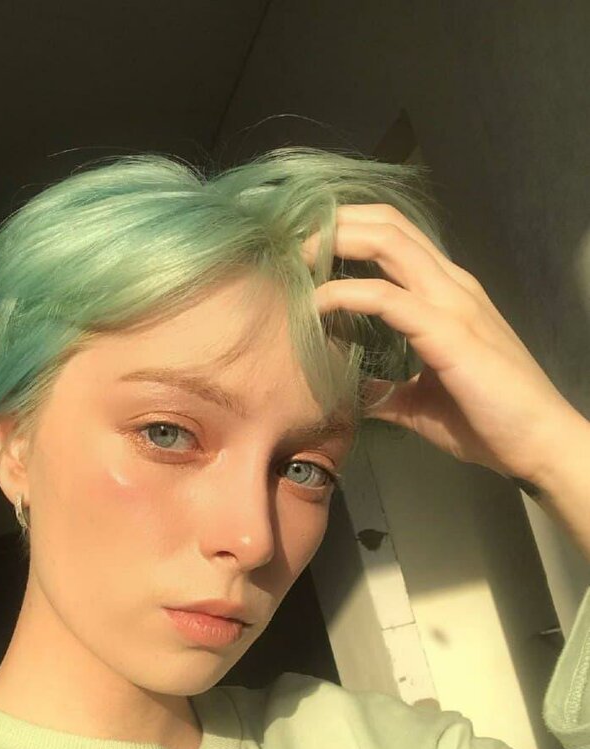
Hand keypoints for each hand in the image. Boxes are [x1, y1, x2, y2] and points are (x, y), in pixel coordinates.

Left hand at [302, 204, 582, 484]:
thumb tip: (357, 395)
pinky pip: (386, 297)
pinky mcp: (448, 330)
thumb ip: (388, 391)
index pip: (395, 236)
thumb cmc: (487, 422)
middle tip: (292, 244)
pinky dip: (345, 294)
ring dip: (336, 243)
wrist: (537, 443)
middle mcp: (450, 285)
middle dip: (334, 224)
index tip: (306, 249)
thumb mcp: (421, 402)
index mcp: (446, 294)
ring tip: (297, 258)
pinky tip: (317, 305)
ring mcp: (452, 303)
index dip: (349, 230)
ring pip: (389, 243)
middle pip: (387, 225)